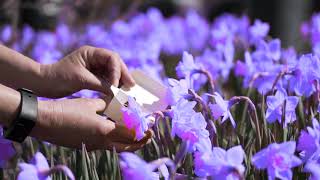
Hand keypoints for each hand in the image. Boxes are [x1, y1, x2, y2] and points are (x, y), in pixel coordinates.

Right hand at [30, 98, 151, 150]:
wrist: (45, 122)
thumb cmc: (68, 110)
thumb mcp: (91, 104)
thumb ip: (108, 104)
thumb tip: (119, 102)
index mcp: (105, 130)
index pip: (131, 133)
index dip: (143, 129)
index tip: (151, 124)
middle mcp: (101, 142)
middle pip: (128, 146)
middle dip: (141, 141)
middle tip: (149, 134)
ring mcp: (94, 147)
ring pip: (118, 148)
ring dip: (129, 143)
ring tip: (137, 135)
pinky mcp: (87, 147)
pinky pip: (106, 146)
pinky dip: (116, 141)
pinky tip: (116, 132)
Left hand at [39, 46, 134, 97]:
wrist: (43, 84)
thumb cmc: (58, 78)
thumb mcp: (81, 80)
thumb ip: (101, 84)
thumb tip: (117, 91)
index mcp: (90, 53)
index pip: (111, 58)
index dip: (118, 70)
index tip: (118, 84)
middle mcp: (93, 58)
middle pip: (114, 64)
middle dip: (123, 74)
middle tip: (132, 86)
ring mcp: (93, 67)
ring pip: (111, 72)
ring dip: (119, 81)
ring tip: (127, 90)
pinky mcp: (91, 76)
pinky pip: (105, 80)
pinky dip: (112, 86)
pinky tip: (117, 92)